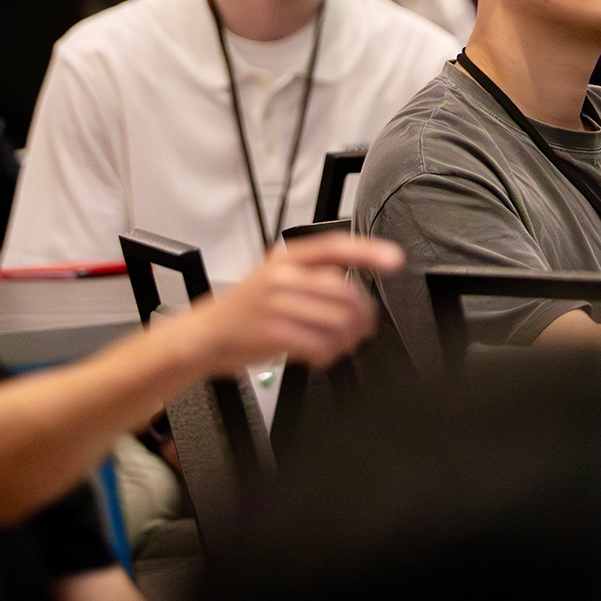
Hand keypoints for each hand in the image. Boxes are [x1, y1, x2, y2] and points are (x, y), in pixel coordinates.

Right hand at [174, 232, 404, 375]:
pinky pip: (320, 345)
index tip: (394, 260)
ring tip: (343, 343)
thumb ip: (314, 275)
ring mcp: (276, 305)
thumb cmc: (247, 309)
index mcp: (285, 258)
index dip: (368, 252)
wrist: (206, 335)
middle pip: (344, 291)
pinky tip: (324, 354)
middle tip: (365, 326)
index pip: (335, 247)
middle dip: (363, 314)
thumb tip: (360, 288)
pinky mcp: (274, 334)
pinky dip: (330, 354)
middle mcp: (281, 277)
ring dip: (349, 338)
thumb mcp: (275, 277)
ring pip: (337, 320)